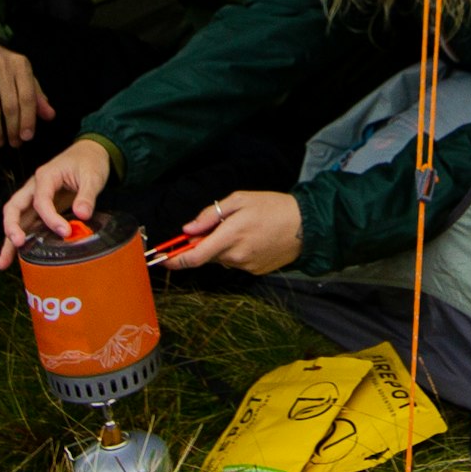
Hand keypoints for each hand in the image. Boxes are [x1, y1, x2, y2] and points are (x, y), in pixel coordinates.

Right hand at [0, 43, 51, 146]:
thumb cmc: (6, 68)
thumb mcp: (25, 77)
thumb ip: (37, 97)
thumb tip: (50, 116)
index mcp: (21, 66)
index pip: (27, 98)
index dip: (28, 120)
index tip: (26, 137)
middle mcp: (3, 67)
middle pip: (9, 106)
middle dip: (12, 129)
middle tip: (14, 143)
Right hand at [0, 140, 114, 264]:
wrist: (89, 153)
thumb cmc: (89, 161)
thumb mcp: (93, 176)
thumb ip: (87, 196)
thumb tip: (82, 215)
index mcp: (45, 176)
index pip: (41, 200)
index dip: (51, 218)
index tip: (65, 231)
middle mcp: (34, 187)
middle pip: (14, 207)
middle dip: (12, 226)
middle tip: (18, 243)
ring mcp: (34, 198)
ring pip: (15, 219)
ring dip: (8, 240)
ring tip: (3, 263)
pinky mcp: (39, 208)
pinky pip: (25, 224)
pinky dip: (19, 240)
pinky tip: (14, 257)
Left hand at [162, 190, 300, 274]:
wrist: (306, 226)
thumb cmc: (273, 207)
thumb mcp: (239, 200)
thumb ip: (210, 215)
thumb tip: (188, 230)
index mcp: (229, 236)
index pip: (194, 257)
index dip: (175, 260)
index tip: (164, 259)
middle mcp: (236, 256)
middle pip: (207, 256)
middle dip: (204, 244)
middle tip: (219, 225)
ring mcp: (246, 266)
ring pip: (222, 259)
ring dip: (223, 247)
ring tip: (244, 229)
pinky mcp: (256, 271)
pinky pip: (237, 263)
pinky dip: (237, 252)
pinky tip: (254, 239)